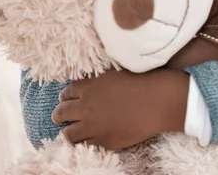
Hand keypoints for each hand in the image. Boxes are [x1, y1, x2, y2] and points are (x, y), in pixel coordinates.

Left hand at [52, 68, 188, 150]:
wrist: (157, 101)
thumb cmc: (141, 81)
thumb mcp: (115, 73)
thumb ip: (98, 79)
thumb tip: (90, 80)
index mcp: (89, 87)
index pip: (67, 92)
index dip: (66, 96)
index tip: (66, 99)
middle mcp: (87, 107)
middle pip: (61, 113)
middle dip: (60, 114)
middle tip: (60, 116)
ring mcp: (94, 127)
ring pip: (68, 134)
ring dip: (69, 131)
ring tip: (70, 131)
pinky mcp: (104, 142)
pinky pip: (86, 145)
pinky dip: (86, 142)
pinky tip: (89, 139)